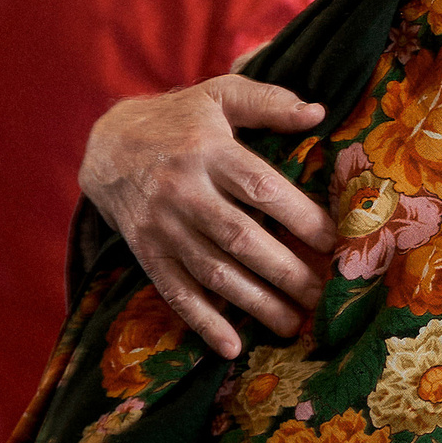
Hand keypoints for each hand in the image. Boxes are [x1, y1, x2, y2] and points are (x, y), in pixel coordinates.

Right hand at [78, 76, 334, 356]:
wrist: (106, 145)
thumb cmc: (178, 119)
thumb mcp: (219, 95)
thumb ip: (269, 102)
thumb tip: (317, 112)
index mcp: (209, 151)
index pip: (262, 188)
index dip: (301, 217)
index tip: (335, 240)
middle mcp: (185, 192)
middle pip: (242, 238)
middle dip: (286, 271)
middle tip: (324, 295)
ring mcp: (164, 227)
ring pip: (214, 272)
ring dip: (256, 303)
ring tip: (295, 324)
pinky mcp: (147, 254)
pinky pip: (176, 293)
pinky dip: (203, 322)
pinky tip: (232, 347)